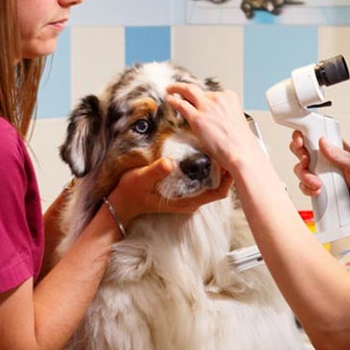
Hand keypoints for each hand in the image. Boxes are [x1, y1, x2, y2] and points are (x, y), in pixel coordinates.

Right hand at [107, 158, 232, 226]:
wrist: (121, 202)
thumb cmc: (131, 192)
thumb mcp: (141, 178)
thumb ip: (156, 172)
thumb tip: (169, 164)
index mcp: (187, 201)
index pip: (218, 192)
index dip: (227, 178)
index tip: (228, 160)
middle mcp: (191, 200)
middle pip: (218, 186)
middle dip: (224, 169)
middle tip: (225, 148)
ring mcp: (188, 196)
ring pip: (211, 183)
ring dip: (216, 167)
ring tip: (216, 147)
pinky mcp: (183, 191)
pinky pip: (202, 181)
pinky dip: (206, 169)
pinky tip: (203, 153)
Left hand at [166, 83, 260, 171]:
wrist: (241, 152)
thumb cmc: (241, 144)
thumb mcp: (236, 122)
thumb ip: (225, 117)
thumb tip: (216, 121)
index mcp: (231, 99)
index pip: (213, 94)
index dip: (204, 98)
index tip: (198, 99)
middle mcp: (219, 99)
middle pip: (199, 90)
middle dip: (186, 87)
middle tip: (178, 88)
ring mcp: (207, 107)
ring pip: (188, 91)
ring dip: (177, 89)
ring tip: (170, 90)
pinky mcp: (198, 118)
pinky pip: (181, 105)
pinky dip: (173, 101)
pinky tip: (169, 100)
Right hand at [289, 131, 349, 213]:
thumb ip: (339, 154)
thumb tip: (323, 142)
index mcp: (333, 148)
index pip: (313, 135)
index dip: (302, 136)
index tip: (300, 142)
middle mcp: (323, 159)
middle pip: (301, 150)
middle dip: (300, 156)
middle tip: (306, 162)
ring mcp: (317, 173)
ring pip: (299, 169)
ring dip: (305, 176)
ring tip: (318, 184)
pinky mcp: (314, 186)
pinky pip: (302, 185)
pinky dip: (307, 188)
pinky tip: (317, 191)